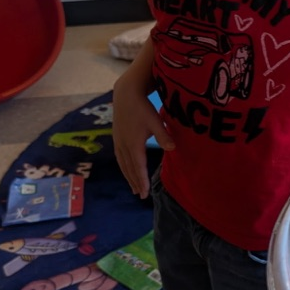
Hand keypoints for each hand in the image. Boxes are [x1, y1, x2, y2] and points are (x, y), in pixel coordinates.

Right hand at [113, 72, 173, 198]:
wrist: (125, 94)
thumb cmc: (142, 107)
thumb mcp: (155, 121)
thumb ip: (163, 136)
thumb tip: (172, 149)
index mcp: (134, 144)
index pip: (138, 167)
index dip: (142, 181)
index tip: (145, 193)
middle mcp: (124, 145)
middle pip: (130, 169)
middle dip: (135, 183)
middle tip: (141, 196)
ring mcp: (118, 142)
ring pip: (123, 164)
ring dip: (129, 177)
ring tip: (134, 188)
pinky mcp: (117, 137)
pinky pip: (119, 158)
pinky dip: (124, 167)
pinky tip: (127, 170)